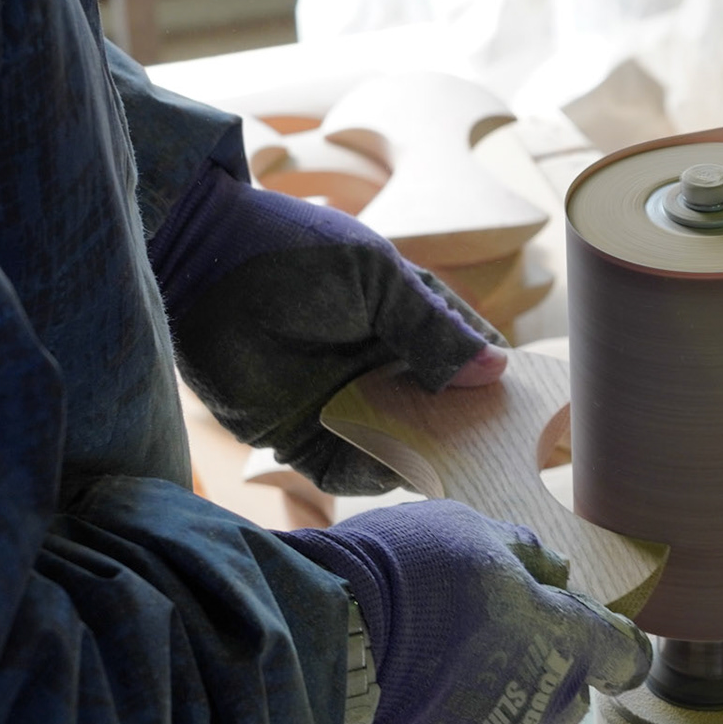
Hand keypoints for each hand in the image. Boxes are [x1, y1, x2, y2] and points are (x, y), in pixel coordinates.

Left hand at [148, 164, 505, 491]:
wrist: (201, 265)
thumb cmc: (295, 253)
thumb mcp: (379, 279)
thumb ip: (434, 327)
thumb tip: (496, 370)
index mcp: (404, 317)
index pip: (462, 354)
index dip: (490, 379)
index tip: (521, 404)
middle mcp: (377, 363)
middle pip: (436, 407)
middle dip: (464, 426)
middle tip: (498, 447)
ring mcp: (340, 400)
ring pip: (398, 441)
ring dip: (424, 453)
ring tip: (456, 463)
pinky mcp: (300, 435)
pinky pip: (348, 466)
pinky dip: (374, 471)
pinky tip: (397, 466)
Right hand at [278, 501, 651, 723]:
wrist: (328, 637)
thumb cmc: (410, 572)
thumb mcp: (474, 532)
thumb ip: (524, 553)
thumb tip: (557, 570)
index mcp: (559, 642)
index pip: (624, 657)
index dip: (620, 643)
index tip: (601, 626)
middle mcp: (534, 702)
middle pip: (571, 699)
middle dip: (556, 669)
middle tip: (514, 627)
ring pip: (515, 718)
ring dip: (498, 685)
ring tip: (450, 644)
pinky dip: (450, 708)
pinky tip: (415, 675)